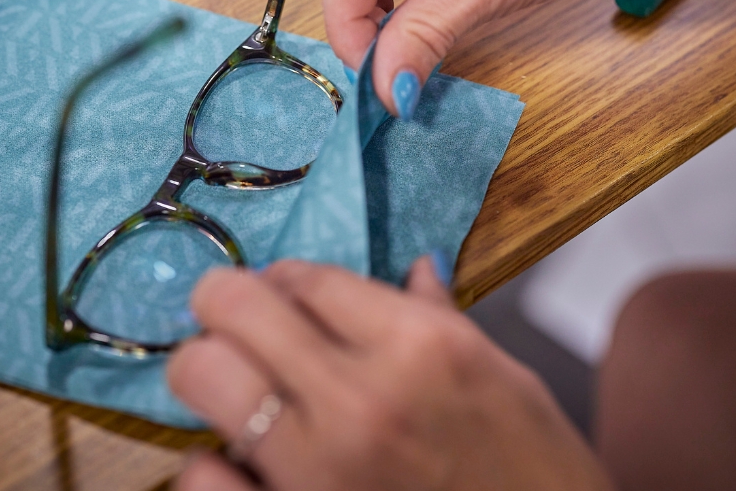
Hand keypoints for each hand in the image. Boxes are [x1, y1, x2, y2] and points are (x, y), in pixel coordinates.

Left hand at [167, 258, 613, 490]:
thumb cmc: (533, 470)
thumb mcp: (503, 378)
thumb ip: (442, 316)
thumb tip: (417, 266)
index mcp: (420, 346)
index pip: (308, 277)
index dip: (283, 277)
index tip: (280, 290)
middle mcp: (361, 399)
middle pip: (237, 305)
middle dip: (222, 299)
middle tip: (232, 317)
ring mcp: (320, 470)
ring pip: (203, 375)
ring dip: (206, 368)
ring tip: (231, 381)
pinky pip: (202, 480)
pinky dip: (207, 465)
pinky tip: (234, 462)